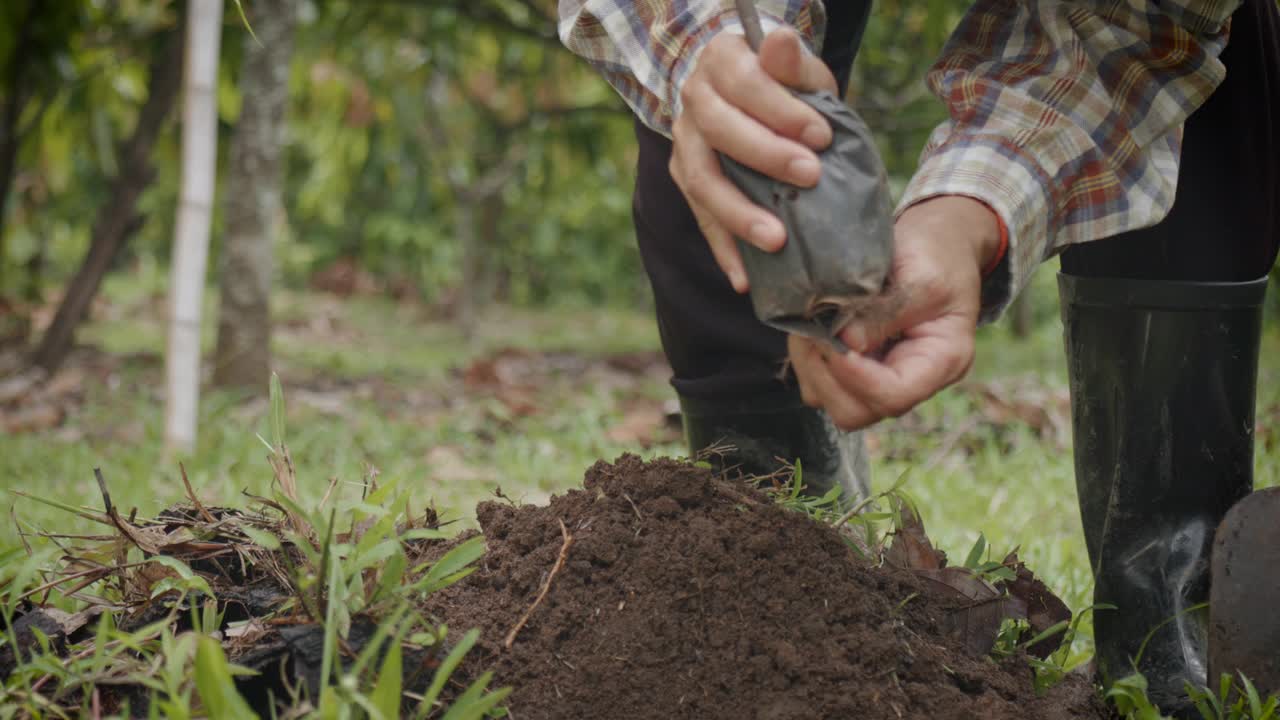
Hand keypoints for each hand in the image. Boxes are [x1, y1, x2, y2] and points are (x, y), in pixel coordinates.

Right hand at [668, 27, 837, 292]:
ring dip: (739, 214)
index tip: (822, 135)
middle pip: (718, 132)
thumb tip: (783, 39)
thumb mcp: (797, 69)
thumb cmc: (782, 85)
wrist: (746, 97)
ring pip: (703, 182)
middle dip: (765, 157)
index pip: (745, 84)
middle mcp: (693, 102)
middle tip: (810, 177)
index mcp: (720, 62)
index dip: (781, 110)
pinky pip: (702, 219)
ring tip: (777, 241)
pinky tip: (745, 279)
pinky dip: (724, 250)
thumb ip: (792, 63)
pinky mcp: (686, 180)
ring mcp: (685, 145)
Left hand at [789, 196, 1001, 430]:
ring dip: (811, 366)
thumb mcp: (921, 276)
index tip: (835, 340)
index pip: (893, 396)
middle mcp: (913, 381)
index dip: (856, 377)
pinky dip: (807, 359)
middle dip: (826, 374)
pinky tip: (812, 326)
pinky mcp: (857, 368)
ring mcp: (881, 378)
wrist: (936, 243)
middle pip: (856, 412)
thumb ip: (887, 311)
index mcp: (942, 362)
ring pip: (831, 401)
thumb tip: (844, 341)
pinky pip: (820, 382)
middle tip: (815, 331)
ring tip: (811, 325)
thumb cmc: (937, 256)